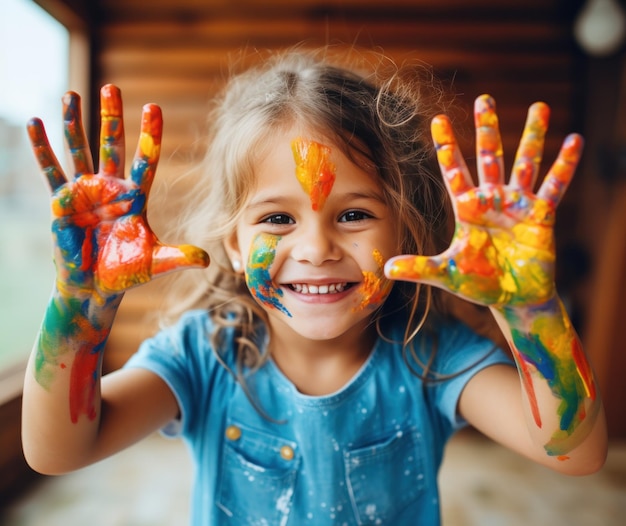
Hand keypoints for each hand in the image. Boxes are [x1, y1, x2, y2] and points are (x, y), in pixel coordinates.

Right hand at [28, 85, 208, 299]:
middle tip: (112, 88)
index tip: (154, 107)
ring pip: (79, 150)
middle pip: (111, 145)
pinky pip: (51, 171)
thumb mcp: (156, 263)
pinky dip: (42, 149)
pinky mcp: (61, 203)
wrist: (95, 288)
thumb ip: (179, 257)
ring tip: (70, 95)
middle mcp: (111, 189)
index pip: (145, 160)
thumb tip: (208, 260)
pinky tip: (35, 123)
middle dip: (111, 117)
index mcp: (135, 198)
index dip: (150, 135)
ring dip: (74, 124)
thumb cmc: (126, 273)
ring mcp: (85, 193)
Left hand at [385, 94, 582, 308]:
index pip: (454, 170)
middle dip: (487, 128)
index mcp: (466, 209)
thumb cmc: (478, 284)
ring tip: (540, 106)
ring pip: (525, 162)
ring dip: (532, 136)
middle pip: (489, 156)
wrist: (512, 300)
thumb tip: (386, 269)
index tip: (438, 119)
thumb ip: (419, 268)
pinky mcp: (542, 216)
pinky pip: (554, 186)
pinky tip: (573, 141)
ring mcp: (518, 205)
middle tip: (484, 98)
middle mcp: (491, 200)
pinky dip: (564, 165)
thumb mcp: (446, 274)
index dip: (446, 146)